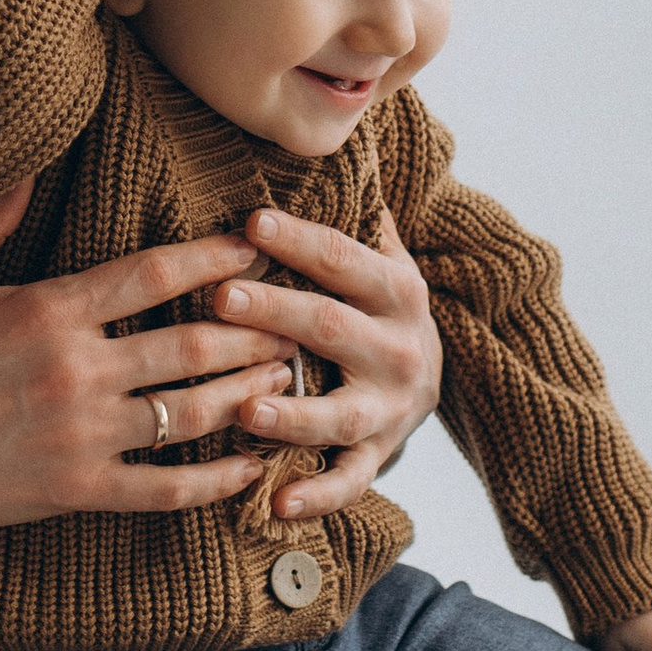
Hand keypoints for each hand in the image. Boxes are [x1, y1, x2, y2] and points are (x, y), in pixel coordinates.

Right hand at [0, 187, 294, 551]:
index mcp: (47, 311)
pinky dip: (215, 481)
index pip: (151, 275)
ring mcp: (80, 435)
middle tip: (298, 318)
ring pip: (189, 413)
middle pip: (190, 345)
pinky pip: (163, 488)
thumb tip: (26, 165)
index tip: (254, 247)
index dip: (213, 260)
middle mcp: (75, 371)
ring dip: (248, 395)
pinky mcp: (76, 491)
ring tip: (291, 379)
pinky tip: (253, 467)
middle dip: (254, 330)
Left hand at [210, 208, 444, 521]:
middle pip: (332, 328)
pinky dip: (314, 497)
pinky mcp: (378, 457)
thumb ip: (353, 215)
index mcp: (397, 291)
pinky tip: (274, 503)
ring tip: (245, 408)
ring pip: (339, 414)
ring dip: (292, 413)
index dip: (297, 240)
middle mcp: (399, 350)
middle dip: (276, 314)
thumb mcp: (378, 256)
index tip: (249, 222)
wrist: (430, 379)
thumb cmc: (374, 305)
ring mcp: (390, 409)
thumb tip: (333, 147)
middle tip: (221, 300)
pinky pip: (347, 482)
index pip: (343, 259)